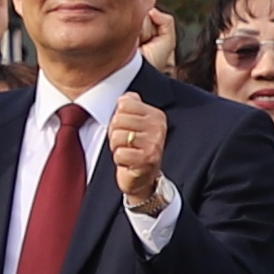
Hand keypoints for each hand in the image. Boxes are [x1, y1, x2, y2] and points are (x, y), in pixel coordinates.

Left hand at [105, 91, 167, 215]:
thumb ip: (131, 105)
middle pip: (118, 120)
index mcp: (155, 115)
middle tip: (125, 144)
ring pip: (117, 137)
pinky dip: (119, 159)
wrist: (143, 178)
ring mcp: (154, 143)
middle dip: (115, 134)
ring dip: (117, 148)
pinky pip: (120, 153)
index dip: (118, 118)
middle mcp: (158, 127)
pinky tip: (129, 162)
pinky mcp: (148, 159)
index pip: (124, 104)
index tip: (126, 129)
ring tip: (127, 153)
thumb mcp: (133, 123)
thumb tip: (125, 96)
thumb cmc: (135, 148)